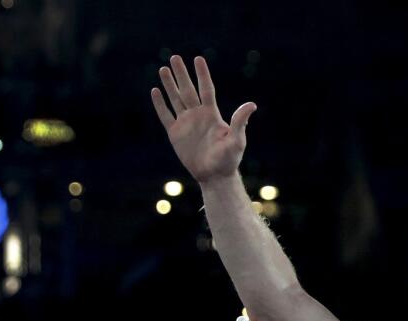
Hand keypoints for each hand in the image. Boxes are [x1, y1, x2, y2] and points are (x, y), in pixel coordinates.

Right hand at [151, 55, 256, 185]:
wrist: (214, 176)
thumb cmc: (229, 159)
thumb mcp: (237, 140)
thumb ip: (240, 121)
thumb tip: (252, 105)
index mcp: (212, 114)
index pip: (206, 89)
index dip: (202, 74)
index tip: (198, 59)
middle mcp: (198, 115)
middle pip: (188, 90)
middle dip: (181, 74)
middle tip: (175, 57)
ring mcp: (185, 123)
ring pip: (175, 99)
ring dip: (169, 85)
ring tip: (163, 69)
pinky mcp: (175, 133)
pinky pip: (165, 115)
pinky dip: (160, 104)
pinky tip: (155, 91)